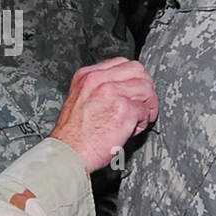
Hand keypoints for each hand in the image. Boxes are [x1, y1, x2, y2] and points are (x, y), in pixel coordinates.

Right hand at [50, 58, 157, 172]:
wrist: (69, 152)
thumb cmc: (73, 134)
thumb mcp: (79, 99)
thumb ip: (98, 89)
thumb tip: (124, 90)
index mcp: (87, 75)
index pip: (121, 62)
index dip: (133, 77)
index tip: (135, 89)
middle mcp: (100, 80)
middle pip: (137, 70)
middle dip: (145, 86)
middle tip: (145, 102)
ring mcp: (113, 93)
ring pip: (146, 88)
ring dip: (147, 104)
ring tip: (139, 119)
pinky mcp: (125, 109)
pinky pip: (145, 110)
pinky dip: (143, 121)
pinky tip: (132, 129)